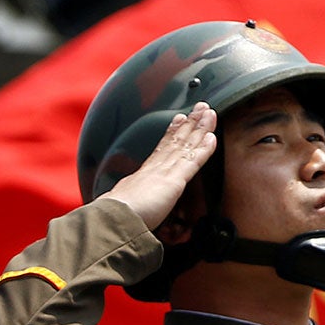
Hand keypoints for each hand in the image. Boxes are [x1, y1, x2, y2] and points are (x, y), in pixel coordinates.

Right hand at [105, 104, 216, 231]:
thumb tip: (128, 210)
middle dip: (189, 124)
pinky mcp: (174, 181)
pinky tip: (211, 137)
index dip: (172, 133)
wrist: (112, 218)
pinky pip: (193, 162)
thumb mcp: (122, 205)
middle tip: (200, 107)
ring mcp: (164, 172)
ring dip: (199, 128)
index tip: (179, 119)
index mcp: (142, 175)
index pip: (161, 150)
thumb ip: (130, 204)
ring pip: (186, 146)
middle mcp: (154, 169)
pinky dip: (203, 149)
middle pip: (175, 142)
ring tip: (208, 112)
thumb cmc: (115, 217)